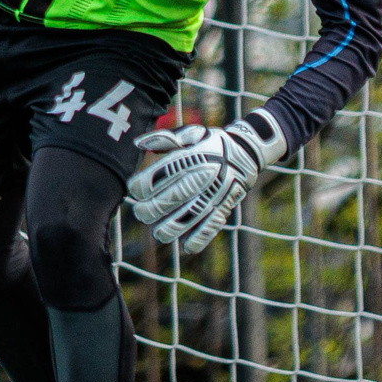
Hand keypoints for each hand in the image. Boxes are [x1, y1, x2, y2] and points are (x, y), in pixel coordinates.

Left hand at [126, 113, 286, 254]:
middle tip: (140, 213)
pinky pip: (213, 224)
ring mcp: (218, 191)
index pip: (165, 172)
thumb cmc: (211, 144)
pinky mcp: (227, 205)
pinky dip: (201, 238)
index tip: (134, 190)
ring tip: (158, 233)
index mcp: (194, 155)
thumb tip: (139, 144)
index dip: (146, 183)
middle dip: (153, 208)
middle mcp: (206, 174)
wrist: (248, 152)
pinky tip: (186, 247)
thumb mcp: (191, 134)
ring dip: (173, 227)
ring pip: (193, 214)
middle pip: (176, 195)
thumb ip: (165, 139)